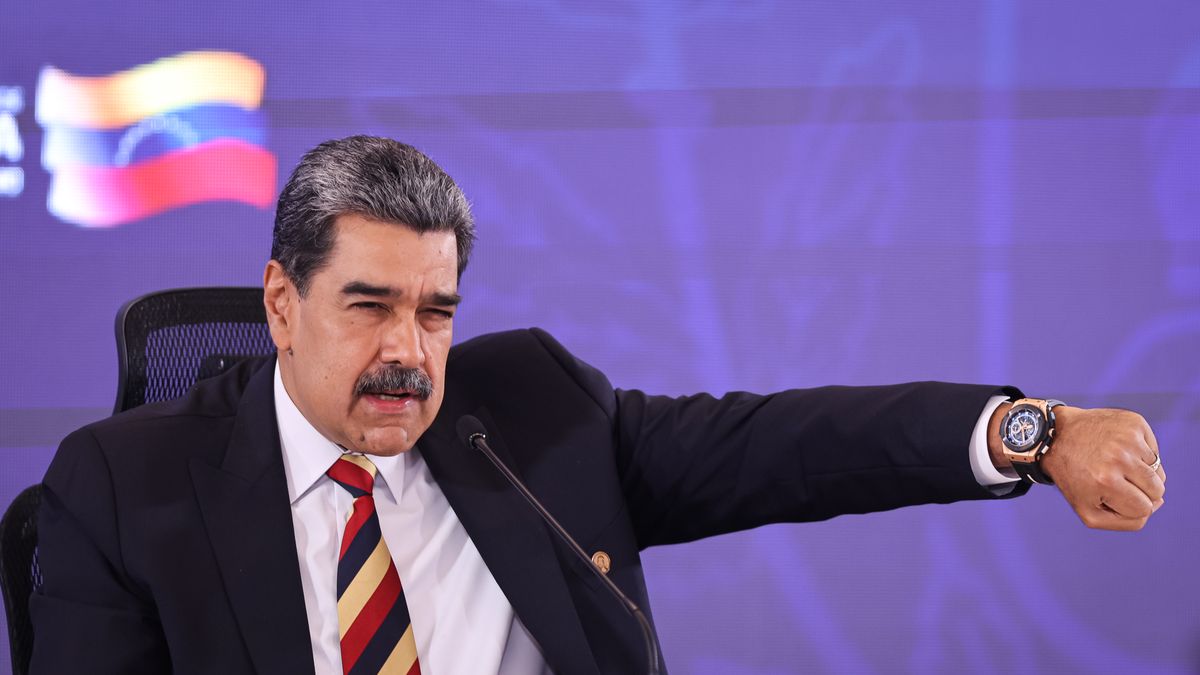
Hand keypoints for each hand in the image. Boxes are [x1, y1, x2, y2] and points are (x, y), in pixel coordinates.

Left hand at [1041, 406, 1165, 530]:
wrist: (1055, 436)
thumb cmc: (1072, 477)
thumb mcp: (1088, 511)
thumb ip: (1125, 522)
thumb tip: (1158, 505)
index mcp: (1106, 481)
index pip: (1144, 509)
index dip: (1130, 507)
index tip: (1112, 496)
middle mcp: (1119, 458)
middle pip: (1157, 490)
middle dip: (1140, 491)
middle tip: (1115, 480)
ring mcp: (1128, 438)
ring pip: (1158, 471)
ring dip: (1141, 473)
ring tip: (1116, 465)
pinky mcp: (1134, 423)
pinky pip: (1154, 451)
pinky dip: (1141, 455)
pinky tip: (1118, 450)